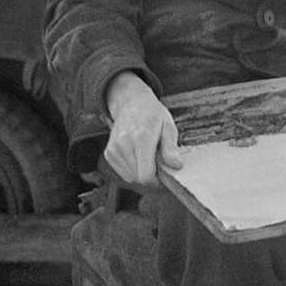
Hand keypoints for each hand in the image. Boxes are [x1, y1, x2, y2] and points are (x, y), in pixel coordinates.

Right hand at [103, 71, 182, 187]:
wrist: (131, 103)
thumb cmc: (152, 114)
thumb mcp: (168, 127)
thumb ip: (171, 148)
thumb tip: (176, 165)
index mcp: (141, 138)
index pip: (145, 175)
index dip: (157, 183)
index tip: (165, 179)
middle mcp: (124, 144)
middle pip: (138, 179)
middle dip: (152, 177)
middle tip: (160, 166)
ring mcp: (114, 149)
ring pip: (130, 177)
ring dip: (142, 174)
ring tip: (150, 158)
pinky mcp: (109, 153)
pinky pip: (123, 172)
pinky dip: (133, 170)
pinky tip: (140, 157)